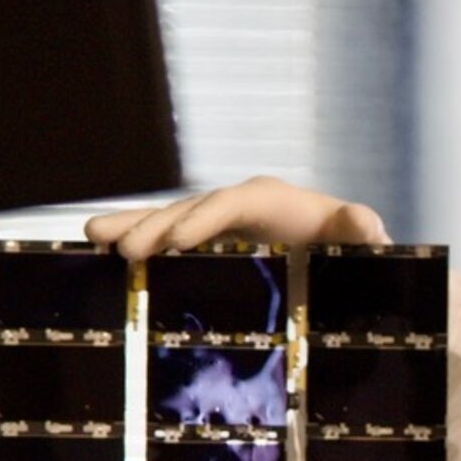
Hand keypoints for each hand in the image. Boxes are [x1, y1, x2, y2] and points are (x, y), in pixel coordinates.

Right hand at [85, 175, 386, 257]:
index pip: (235, 203)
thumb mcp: (362, 242)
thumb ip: (361, 230)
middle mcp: (240, 205)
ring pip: (170, 220)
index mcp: (275, 200)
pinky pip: (167, 238)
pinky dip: (137, 240)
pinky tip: (100, 250)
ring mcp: (219, 224)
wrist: (343, 259)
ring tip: (94, 236)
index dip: (205, 219)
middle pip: (194, 210)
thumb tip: (365, 220)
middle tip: (128, 252)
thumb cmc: (353, 249)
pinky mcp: (208, 243)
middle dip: (158, 227)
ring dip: (133, 226)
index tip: (176, 243)